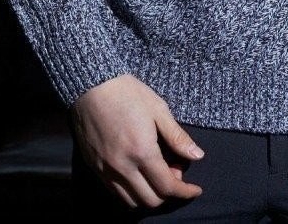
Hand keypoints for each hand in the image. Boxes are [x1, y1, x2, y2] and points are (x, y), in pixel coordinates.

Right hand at [70, 73, 206, 209]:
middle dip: (168, 194)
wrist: (90, 85)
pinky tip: (138, 174)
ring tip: (156, 174)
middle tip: (174, 172)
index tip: (195, 189)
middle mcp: (123, 167)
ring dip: (149, 196)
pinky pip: (115, 192)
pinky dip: (131, 192)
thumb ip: (177, 137)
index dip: (185, 192)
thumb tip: (197, 156)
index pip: (168, 187)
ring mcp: (106, 170)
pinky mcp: (94, 168)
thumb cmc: (127, 93)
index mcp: (142, 151)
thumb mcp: (158, 109)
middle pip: (151, 201)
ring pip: (131, 202)